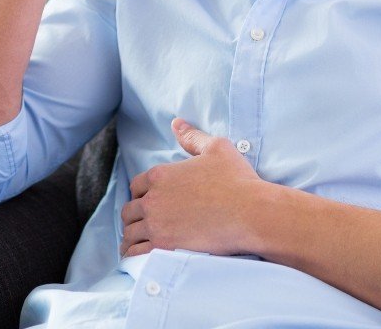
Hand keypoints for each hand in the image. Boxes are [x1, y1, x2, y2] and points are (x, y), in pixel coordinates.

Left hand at [119, 119, 265, 257]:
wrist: (250, 212)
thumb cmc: (236, 178)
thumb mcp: (216, 147)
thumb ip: (192, 136)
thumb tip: (176, 123)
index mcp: (161, 175)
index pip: (136, 185)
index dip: (141, 191)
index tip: (148, 199)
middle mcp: (153, 199)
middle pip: (130, 210)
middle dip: (135, 214)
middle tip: (143, 221)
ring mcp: (157, 225)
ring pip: (130, 233)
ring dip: (132, 235)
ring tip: (137, 241)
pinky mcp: (164, 248)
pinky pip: (137, 254)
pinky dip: (133, 255)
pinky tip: (138, 256)